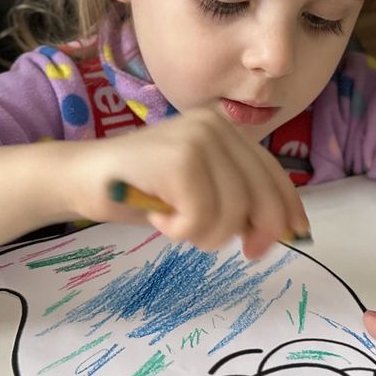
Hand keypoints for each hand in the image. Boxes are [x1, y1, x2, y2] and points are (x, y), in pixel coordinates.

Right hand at [66, 108, 309, 258]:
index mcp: (225, 129)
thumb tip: (281, 231)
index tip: (295, 235)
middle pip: (259, 195)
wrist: (80, 177)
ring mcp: (198, 139)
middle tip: (232, 249)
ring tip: (173, 222)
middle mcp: (216, 126)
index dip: (287, 207)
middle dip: (251, 232)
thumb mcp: (199, 193)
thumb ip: (236, 200)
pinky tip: (157, 215)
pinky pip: (201, 218)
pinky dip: (180, 230)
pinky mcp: (180, 160)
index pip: (271, 172)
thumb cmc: (139, 191)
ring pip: (232, 212)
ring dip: (203, 234)